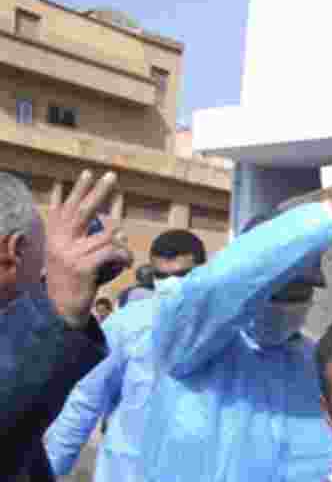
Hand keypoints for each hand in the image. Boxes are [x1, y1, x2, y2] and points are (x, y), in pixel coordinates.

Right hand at [45, 171, 131, 327]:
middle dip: (99, 191)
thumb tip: (113, 226)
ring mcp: (70, 254)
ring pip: (108, 237)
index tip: (89, 172)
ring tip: (125, 257)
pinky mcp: (83, 267)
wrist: (62, 309)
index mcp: (55, 236)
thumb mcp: (70, 255)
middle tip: (112, 176)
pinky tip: (126, 265)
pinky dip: (124, 257)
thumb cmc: (72, 280)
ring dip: (123, 246)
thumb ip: (83, 238)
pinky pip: (113, 252)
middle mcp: (60, 242)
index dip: (78, 190)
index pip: (68, 207)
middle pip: (84, 211)